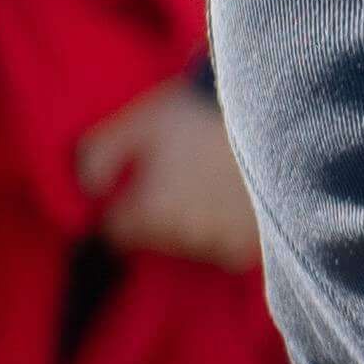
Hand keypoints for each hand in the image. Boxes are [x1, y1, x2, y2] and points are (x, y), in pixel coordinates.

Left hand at [73, 77, 261, 267]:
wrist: (273, 118)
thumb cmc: (202, 115)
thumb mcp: (143, 120)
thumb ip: (101, 153)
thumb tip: (90, 188)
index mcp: (150, 209)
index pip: (118, 230)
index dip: (124, 208)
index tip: (139, 187)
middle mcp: (183, 234)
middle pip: (158, 237)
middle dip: (162, 214)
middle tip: (182, 176)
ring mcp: (220, 243)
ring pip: (194, 244)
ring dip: (196, 223)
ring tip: (212, 184)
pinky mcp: (253, 246)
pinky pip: (229, 248)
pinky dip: (229, 230)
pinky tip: (236, 199)